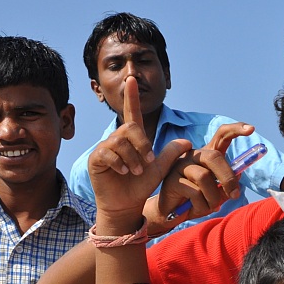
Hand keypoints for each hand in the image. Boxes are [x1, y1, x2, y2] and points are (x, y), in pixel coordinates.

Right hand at [88, 76, 190, 232]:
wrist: (126, 205)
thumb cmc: (141, 187)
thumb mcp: (160, 169)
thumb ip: (171, 154)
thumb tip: (187, 142)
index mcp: (133, 139)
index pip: (131, 113)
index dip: (132, 97)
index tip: (132, 78)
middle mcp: (118, 139)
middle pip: (130, 127)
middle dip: (142, 144)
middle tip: (148, 162)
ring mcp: (105, 148)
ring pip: (120, 141)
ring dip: (133, 157)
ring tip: (136, 171)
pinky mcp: (96, 158)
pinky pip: (108, 152)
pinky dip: (120, 163)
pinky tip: (124, 172)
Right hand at [153, 123, 256, 225]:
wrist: (173, 213)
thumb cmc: (198, 201)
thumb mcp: (217, 193)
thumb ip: (227, 184)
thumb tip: (239, 175)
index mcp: (208, 155)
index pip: (222, 136)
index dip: (236, 129)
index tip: (251, 129)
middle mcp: (194, 155)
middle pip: (214, 157)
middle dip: (228, 178)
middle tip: (235, 195)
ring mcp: (181, 165)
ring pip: (204, 177)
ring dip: (213, 198)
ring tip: (210, 206)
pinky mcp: (172, 179)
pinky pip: (194, 192)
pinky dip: (201, 205)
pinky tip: (195, 209)